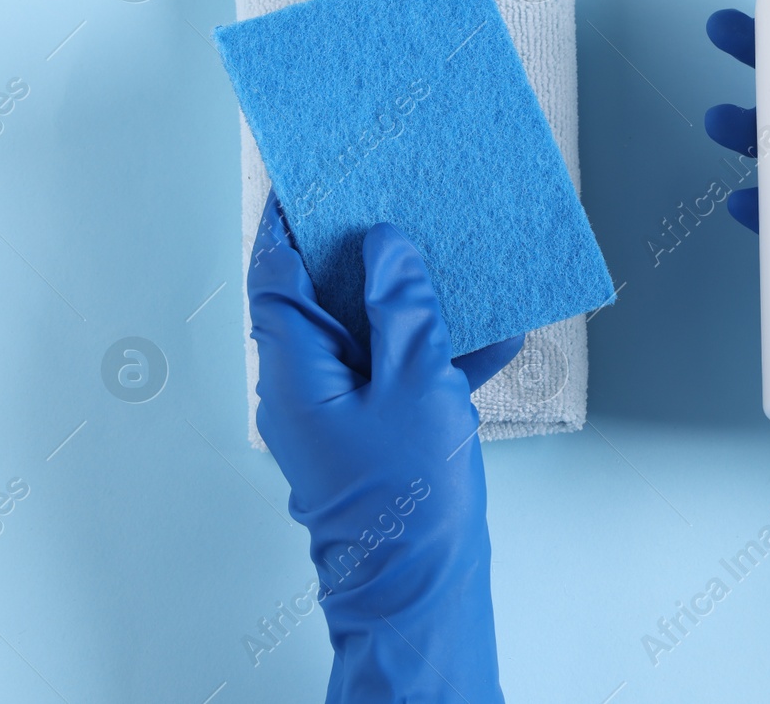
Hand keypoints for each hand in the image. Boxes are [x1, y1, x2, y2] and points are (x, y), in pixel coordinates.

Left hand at [250, 191, 522, 702]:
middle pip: (321, 303)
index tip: (308, 179)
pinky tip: (494, 337)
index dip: (287, 224)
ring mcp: (340, 417)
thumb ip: (402, 308)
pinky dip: (437, 357)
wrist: (422, 591)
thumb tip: (385, 245)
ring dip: (409, 303)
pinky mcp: (376, 437)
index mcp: (296, 373)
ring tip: (450, 259)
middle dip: (358, 253)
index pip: (275, 279)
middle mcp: (306, 391)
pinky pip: (400, 377)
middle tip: (390, 202)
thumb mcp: (415, 384)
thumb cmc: (408, 498)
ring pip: (368, 337)